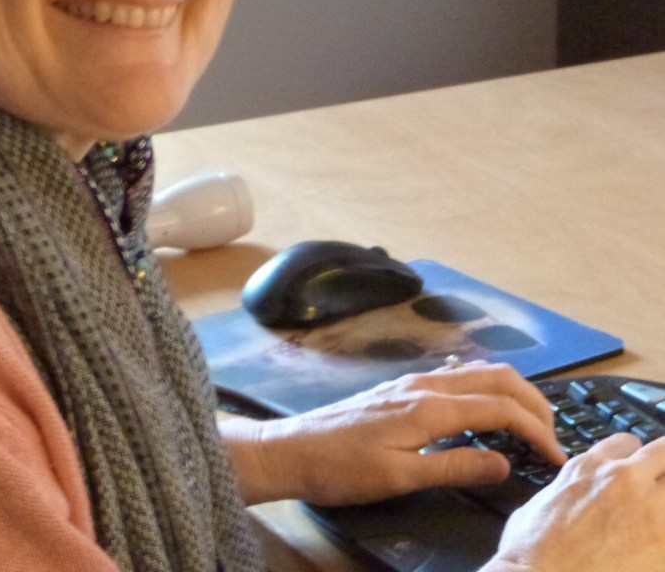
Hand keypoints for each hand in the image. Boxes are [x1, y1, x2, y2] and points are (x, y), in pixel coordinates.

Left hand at [221, 361, 565, 505]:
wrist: (293, 449)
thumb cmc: (342, 468)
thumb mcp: (400, 477)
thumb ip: (455, 466)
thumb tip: (505, 462)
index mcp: (429, 406)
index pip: (500, 407)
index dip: (536, 430)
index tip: (557, 458)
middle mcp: (425, 385)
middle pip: (497, 377)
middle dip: (533, 402)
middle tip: (552, 436)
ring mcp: (412, 382)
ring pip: (478, 372)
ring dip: (511, 392)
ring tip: (528, 426)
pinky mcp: (401, 388)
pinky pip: (457, 377)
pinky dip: (486, 390)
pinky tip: (485, 414)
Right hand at [482, 433, 664, 571]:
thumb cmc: (530, 552)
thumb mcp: (543, 504)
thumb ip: (568, 490)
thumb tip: (572, 496)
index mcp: (588, 467)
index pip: (627, 442)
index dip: (632, 458)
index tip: (635, 471)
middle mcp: (622, 479)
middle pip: (663, 452)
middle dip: (662, 469)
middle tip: (657, 490)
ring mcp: (649, 511)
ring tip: (656, 521)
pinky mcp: (663, 545)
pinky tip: (656, 550)